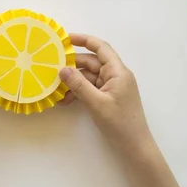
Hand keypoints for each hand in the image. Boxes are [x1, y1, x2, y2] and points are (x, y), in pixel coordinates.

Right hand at [60, 34, 152, 153]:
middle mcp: (115, 75)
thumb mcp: (97, 103)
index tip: (65, 39)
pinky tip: (65, 100)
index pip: (101, 48)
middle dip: (72, 65)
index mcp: (118, 71)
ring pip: (88, 77)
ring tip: (57, 89)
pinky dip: (78, 92)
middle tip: (52, 67)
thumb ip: (79, 85)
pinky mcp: (107, 98)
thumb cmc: (120, 123)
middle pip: (91, 63)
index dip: (84, 40)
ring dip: (73, 82)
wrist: (135, 147)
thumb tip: (62, 69)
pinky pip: (90, 88)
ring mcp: (111, 87)